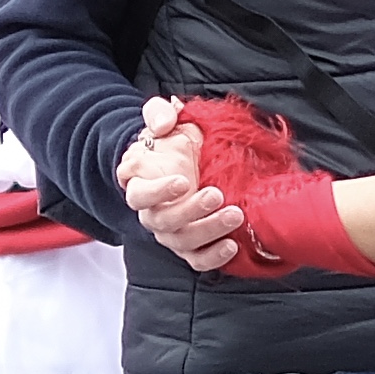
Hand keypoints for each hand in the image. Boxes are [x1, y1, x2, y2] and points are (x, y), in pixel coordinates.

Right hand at [119, 96, 248, 274]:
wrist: (180, 162)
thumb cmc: (169, 142)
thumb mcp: (163, 119)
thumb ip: (159, 113)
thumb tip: (165, 121)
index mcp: (140, 185)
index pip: (139, 195)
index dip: (158, 191)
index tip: (182, 181)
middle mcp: (152, 213)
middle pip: (164, 222)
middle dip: (192, 211)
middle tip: (217, 195)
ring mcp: (171, 232)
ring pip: (183, 242)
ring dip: (209, 231)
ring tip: (235, 215)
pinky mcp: (191, 245)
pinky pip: (197, 259)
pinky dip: (214, 257)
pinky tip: (232, 246)